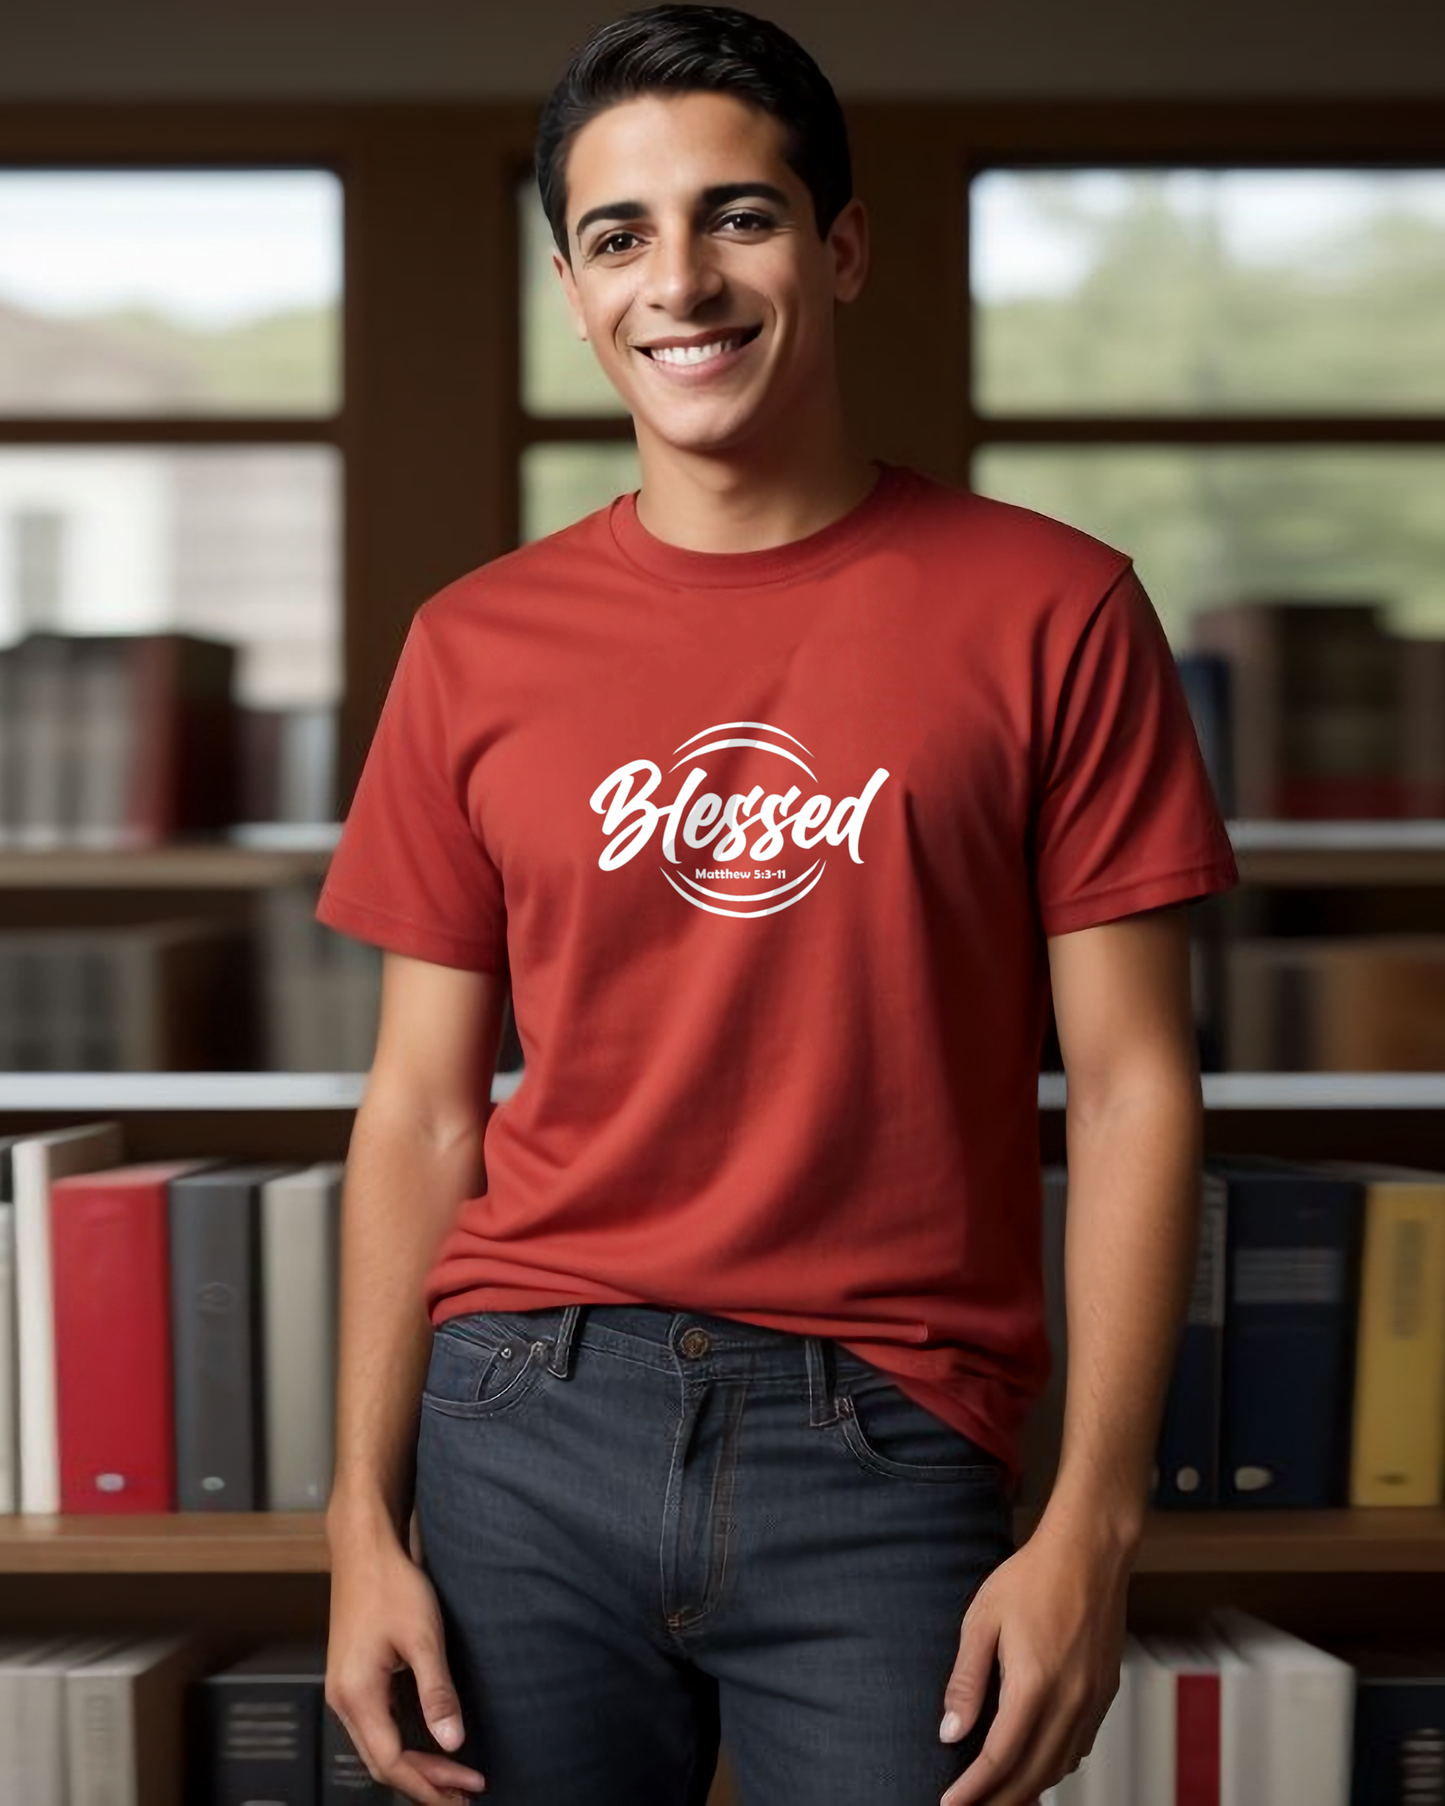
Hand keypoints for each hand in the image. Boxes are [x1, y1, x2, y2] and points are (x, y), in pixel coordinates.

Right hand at [326, 1512, 485, 1802]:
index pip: (393, 1763)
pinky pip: (375, 1727)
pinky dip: (402, 1745)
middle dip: (425, 1784)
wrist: (364, 1549)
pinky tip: (427, 1743)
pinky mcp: (353, 1679)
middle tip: (464, 1795)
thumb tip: (453, 1742)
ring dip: (414, 1768)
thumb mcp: (423, 1637)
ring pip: (377, 1748)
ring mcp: (345, 1690)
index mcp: (357, 1695)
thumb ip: (438, 1692)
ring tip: (451, 1779)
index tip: (469, 1787)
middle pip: (382, 1763)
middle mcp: (344, 1700)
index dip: (432, 1782)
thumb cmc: (390, 1584)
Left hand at [936, 1514, 1130, 1805]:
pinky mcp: (1105, 1694)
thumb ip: (966, 1681)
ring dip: (1028, 1788)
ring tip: (997, 1794)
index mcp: (1034, 1684)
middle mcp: (1070, 1701)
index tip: (949, 1805)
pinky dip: (1053, 1766)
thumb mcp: (982, 1621)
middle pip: (1033, 1776)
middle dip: (999, 1801)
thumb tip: (951, 1731)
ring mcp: (1093, 1701)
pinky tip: (1034, 1762)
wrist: (1088, 1552)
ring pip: (1059, 1768)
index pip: (1000, 1758)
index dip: (973, 1790)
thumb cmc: (1032, 1577)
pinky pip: (1078, 1748)